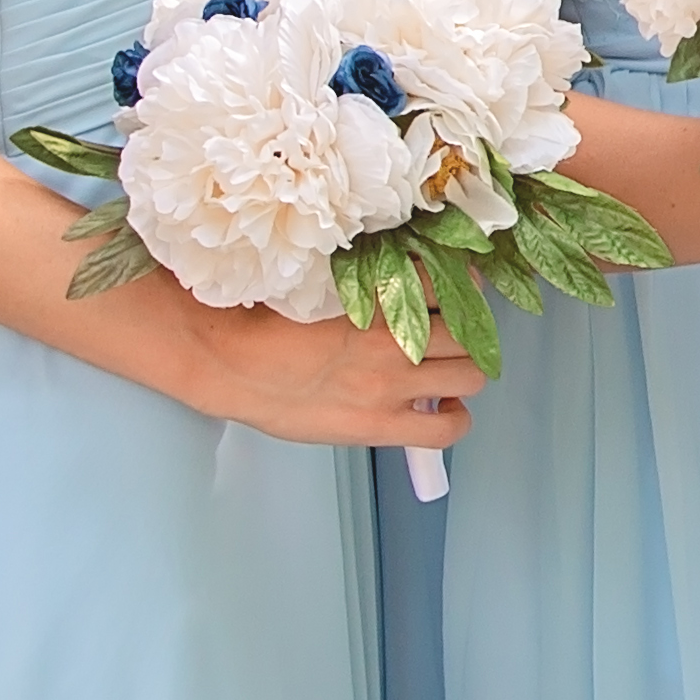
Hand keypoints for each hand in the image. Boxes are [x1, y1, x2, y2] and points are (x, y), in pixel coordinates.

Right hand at [167, 299, 488, 454]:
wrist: (227, 362)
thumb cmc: (263, 319)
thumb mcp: (324, 279)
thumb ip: (369, 277)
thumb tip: (403, 269)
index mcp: (380, 293)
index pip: (450, 282)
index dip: (460, 288)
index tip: (455, 293)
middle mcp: (393, 337)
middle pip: (470, 330)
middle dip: (466, 331)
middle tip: (450, 336)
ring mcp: (390, 384)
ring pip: (472, 375)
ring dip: (465, 371)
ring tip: (445, 371)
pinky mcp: (379, 425)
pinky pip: (448, 430)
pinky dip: (454, 419)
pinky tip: (440, 408)